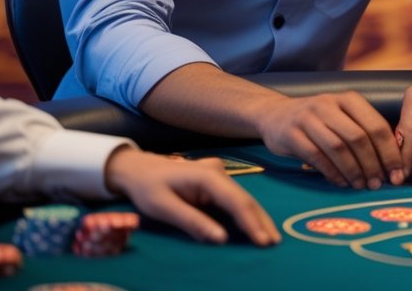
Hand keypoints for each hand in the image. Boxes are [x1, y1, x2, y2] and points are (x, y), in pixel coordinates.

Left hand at [104, 147, 279, 245]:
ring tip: (270, 236)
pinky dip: (245, 212)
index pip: (236, 202)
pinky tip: (255, 224)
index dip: (251, 222)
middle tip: (274, 242)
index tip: (263, 241)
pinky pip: (235, 198)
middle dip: (261, 221)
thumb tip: (222, 239)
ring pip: (243, 198)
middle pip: (245, 199)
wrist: (137, 169)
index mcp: (208, 176)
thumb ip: (193, 222)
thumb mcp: (164, 208)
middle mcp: (219, 172)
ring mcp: (219, 174)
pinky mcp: (216, 180)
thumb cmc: (147, 188)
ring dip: (256, 217)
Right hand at [253, 92, 402, 189]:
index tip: (398, 173)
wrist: (275, 115)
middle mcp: (329, 104)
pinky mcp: (291, 133)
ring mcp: (308, 117)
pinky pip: (316, 156)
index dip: (390, 152)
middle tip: (379, 184)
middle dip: (373, 164)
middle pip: (358, 137)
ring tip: (362, 186)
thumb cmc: (318, 121)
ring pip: (338, 147)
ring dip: (354, 170)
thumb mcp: (342, 116)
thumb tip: (394, 163)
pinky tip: (342, 183)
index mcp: (349, 99)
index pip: (376, 125)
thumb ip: (364, 132)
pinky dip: (332, 172)